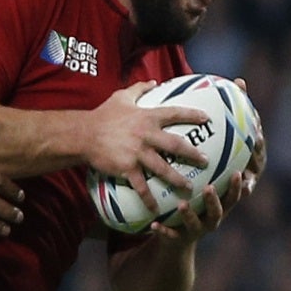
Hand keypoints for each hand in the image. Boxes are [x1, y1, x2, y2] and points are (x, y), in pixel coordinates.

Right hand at [88, 83, 207, 211]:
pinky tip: (155, 209)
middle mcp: (146, 135)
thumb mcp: (121, 97)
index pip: (175, 114)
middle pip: (176, 145)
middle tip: (206, 160)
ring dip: (177, 179)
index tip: (207, 119)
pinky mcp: (127, 168)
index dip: (192, 115)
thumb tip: (153, 81)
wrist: (82, 135)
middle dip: (193, 153)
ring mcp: (137, 153)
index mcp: (147, 117)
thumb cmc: (102, 115)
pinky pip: (141, 186)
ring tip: (189, 187)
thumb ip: (139, 89)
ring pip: (163, 168)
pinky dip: (148, 198)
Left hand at [149, 171, 247, 245]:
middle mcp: (210, 221)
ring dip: (189, 215)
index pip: (231, 197)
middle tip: (209, 187)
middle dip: (213, 200)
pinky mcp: (176, 240)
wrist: (176, 239)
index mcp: (219, 208)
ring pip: (194, 224)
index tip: (237, 173)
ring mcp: (194, 231)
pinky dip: (162, 230)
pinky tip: (154, 224)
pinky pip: (169, 236)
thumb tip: (213, 142)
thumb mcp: (201, 191)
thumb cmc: (193, 205)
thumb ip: (207, 173)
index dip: (236, 187)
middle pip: (216, 212)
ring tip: (182, 204)